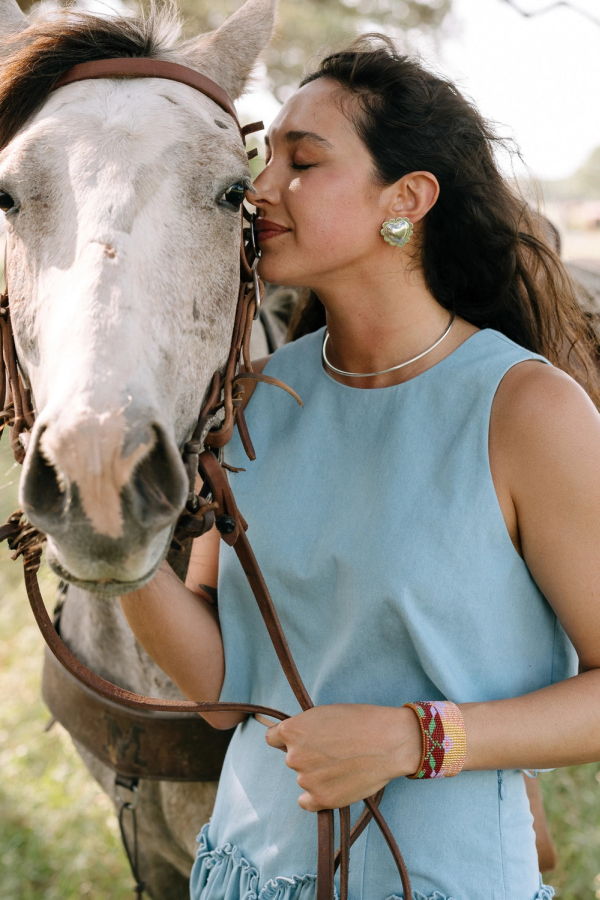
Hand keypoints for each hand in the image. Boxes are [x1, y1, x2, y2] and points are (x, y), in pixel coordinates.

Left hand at [265, 704, 421, 811]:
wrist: (388, 741)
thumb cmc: (360, 721)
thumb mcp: (324, 713)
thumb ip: (304, 728)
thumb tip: (295, 740)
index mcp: (292, 730)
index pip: (273, 738)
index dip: (289, 738)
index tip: (302, 740)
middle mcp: (293, 756)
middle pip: (292, 758)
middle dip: (308, 755)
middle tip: (334, 751)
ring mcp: (306, 779)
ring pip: (304, 777)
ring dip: (317, 774)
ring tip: (343, 765)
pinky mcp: (321, 799)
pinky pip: (306, 802)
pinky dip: (316, 796)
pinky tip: (333, 785)